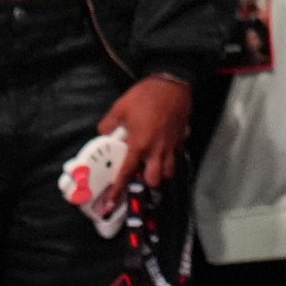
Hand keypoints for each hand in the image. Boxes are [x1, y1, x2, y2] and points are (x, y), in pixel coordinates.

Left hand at [96, 74, 193, 207]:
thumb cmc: (145, 96)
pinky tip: (165, 149)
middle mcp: (156, 150)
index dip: (118, 190)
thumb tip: (103, 133)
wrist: (172, 82)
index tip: (112, 203)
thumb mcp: (120, 107)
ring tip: (154, 166)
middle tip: (140, 175)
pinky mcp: (181, 138)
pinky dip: (171, 156)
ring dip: (161, 172)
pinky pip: (177, 154)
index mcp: (139, 144)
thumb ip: (109, 124)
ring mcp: (171, 145)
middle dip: (147, 182)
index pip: (126, 173)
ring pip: (169, 171)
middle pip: (155, 180)